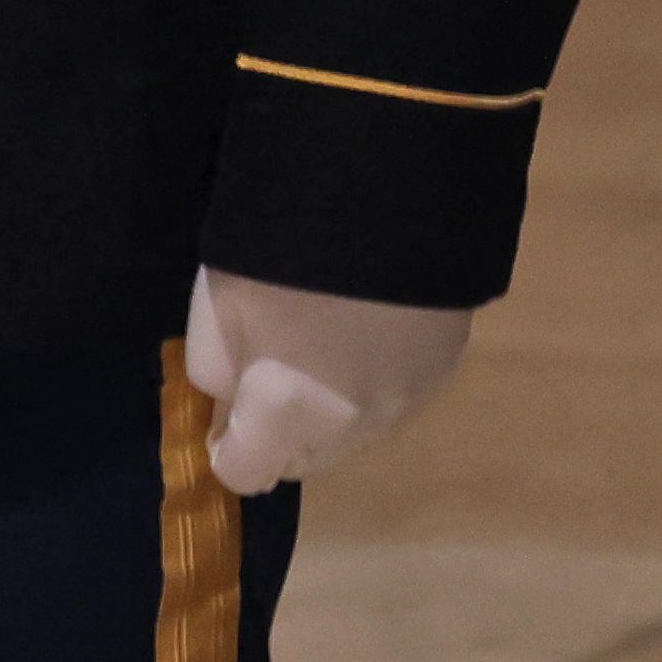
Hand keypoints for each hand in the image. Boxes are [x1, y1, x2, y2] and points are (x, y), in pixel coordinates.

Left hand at [185, 265, 468, 493]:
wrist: (392, 188)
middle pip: (305, 460)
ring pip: (354, 435)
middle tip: (270, 368)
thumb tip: (228, 407)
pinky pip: (395, 399)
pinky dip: (374, 381)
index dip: (225, 446)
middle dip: (279, 430)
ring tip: (323, 344)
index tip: (223, 412)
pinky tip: (367, 330)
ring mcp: (411, 398)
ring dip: (331, 410)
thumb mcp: (216, 304)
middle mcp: (356, 422)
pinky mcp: (447, 366)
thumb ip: (214, 371)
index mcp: (291, 409)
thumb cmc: (283, 245)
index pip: (246, 473)